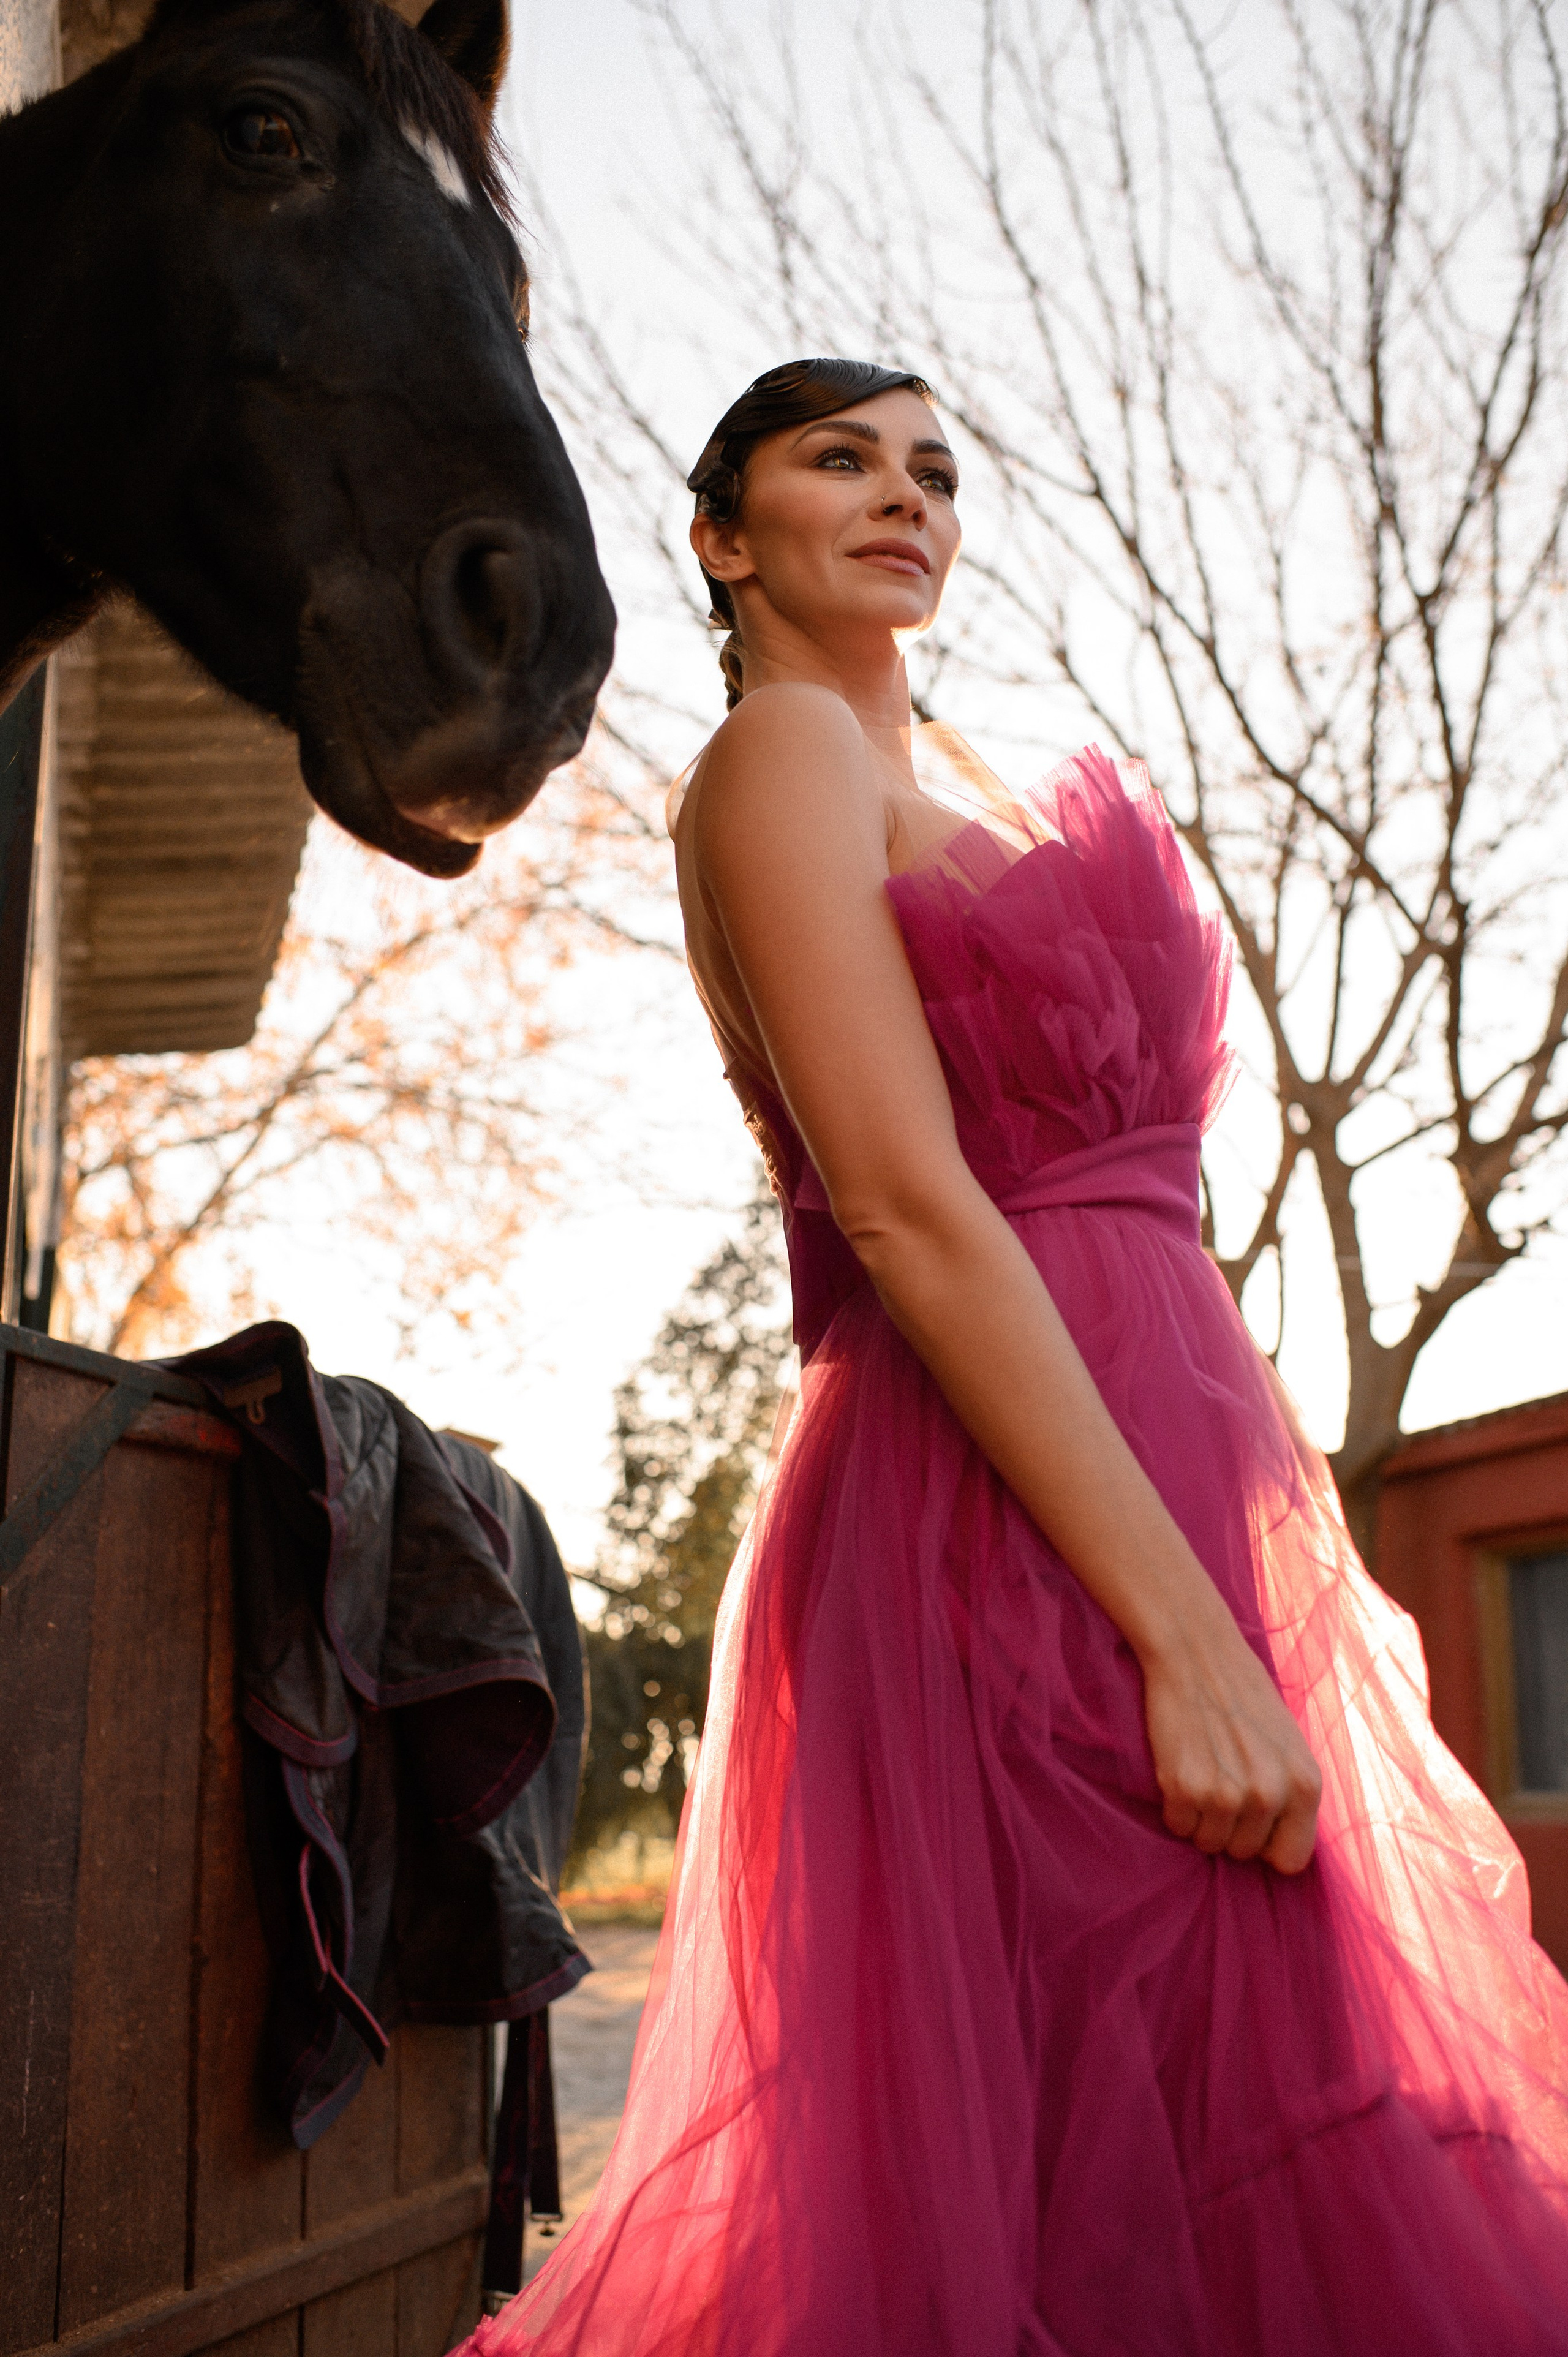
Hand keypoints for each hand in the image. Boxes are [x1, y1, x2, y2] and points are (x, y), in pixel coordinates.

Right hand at [1139, 1610, 1321, 1873]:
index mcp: (1306, 1785)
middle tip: (1221, 1779)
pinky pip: (1178, 1825)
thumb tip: (1282, 1848)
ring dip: (1201, 1818)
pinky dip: (1174, 1806)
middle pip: (1245, 1853)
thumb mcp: (1290, 1745)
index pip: (1291, 1860)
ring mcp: (1226, 1795)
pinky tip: (1181, 1768)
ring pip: (1209, 1843)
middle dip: (1231, 1827)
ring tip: (1202, 1771)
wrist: (1196, 1652)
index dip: (1269, 1844)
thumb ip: (1293, 1795)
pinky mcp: (1184, 1788)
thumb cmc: (1244, 1696)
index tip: (1255, 1822)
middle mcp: (1270, 1795)